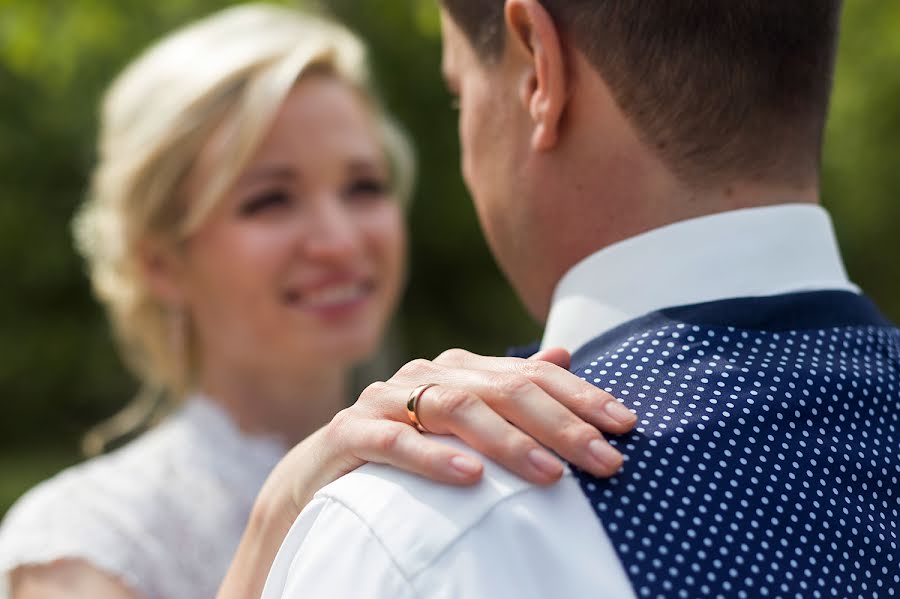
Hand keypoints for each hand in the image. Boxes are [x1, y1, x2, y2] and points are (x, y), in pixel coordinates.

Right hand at [218, 347, 635, 598]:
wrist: (320, 471)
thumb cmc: (405, 446)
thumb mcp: (460, 415)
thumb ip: (507, 383)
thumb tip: (564, 349)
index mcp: (459, 367)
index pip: (530, 372)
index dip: (580, 394)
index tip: (626, 424)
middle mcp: (427, 374)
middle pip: (503, 388)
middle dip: (561, 424)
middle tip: (607, 460)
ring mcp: (386, 399)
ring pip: (455, 408)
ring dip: (507, 442)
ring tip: (550, 476)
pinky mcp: (349, 432)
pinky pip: (394, 440)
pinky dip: (432, 456)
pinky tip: (470, 476)